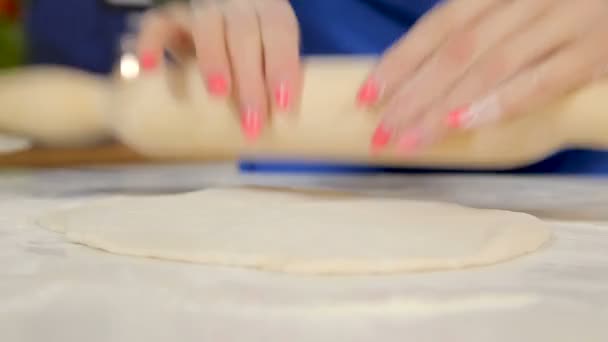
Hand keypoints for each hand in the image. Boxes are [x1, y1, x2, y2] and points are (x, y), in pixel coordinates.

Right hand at [136, 0, 300, 140]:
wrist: (222, 22)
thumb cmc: (252, 49)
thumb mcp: (267, 55)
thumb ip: (270, 79)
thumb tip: (282, 133)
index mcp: (269, 10)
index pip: (280, 31)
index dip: (283, 66)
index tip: (285, 107)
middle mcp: (236, 4)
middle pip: (245, 34)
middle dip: (251, 80)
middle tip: (253, 123)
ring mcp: (201, 8)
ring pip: (207, 26)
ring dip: (214, 61)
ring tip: (218, 94)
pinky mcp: (170, 17)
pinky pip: (156, 24)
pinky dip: (150, 45)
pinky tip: (150, 70)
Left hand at [358, 0, 607, 152]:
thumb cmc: (556, 13)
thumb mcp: (514, 10)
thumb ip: (475, 32)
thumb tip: (417, 81)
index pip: (439, 25)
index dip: (400, 60)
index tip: (367, 95)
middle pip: (457, 50)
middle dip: (413, 95)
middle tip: (381, 132)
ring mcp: (565, 22)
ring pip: (490, 67)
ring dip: (443, 108)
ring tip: (410, 140)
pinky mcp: (594, 53)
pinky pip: (541, 83)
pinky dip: (499, 104)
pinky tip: (462, 125)